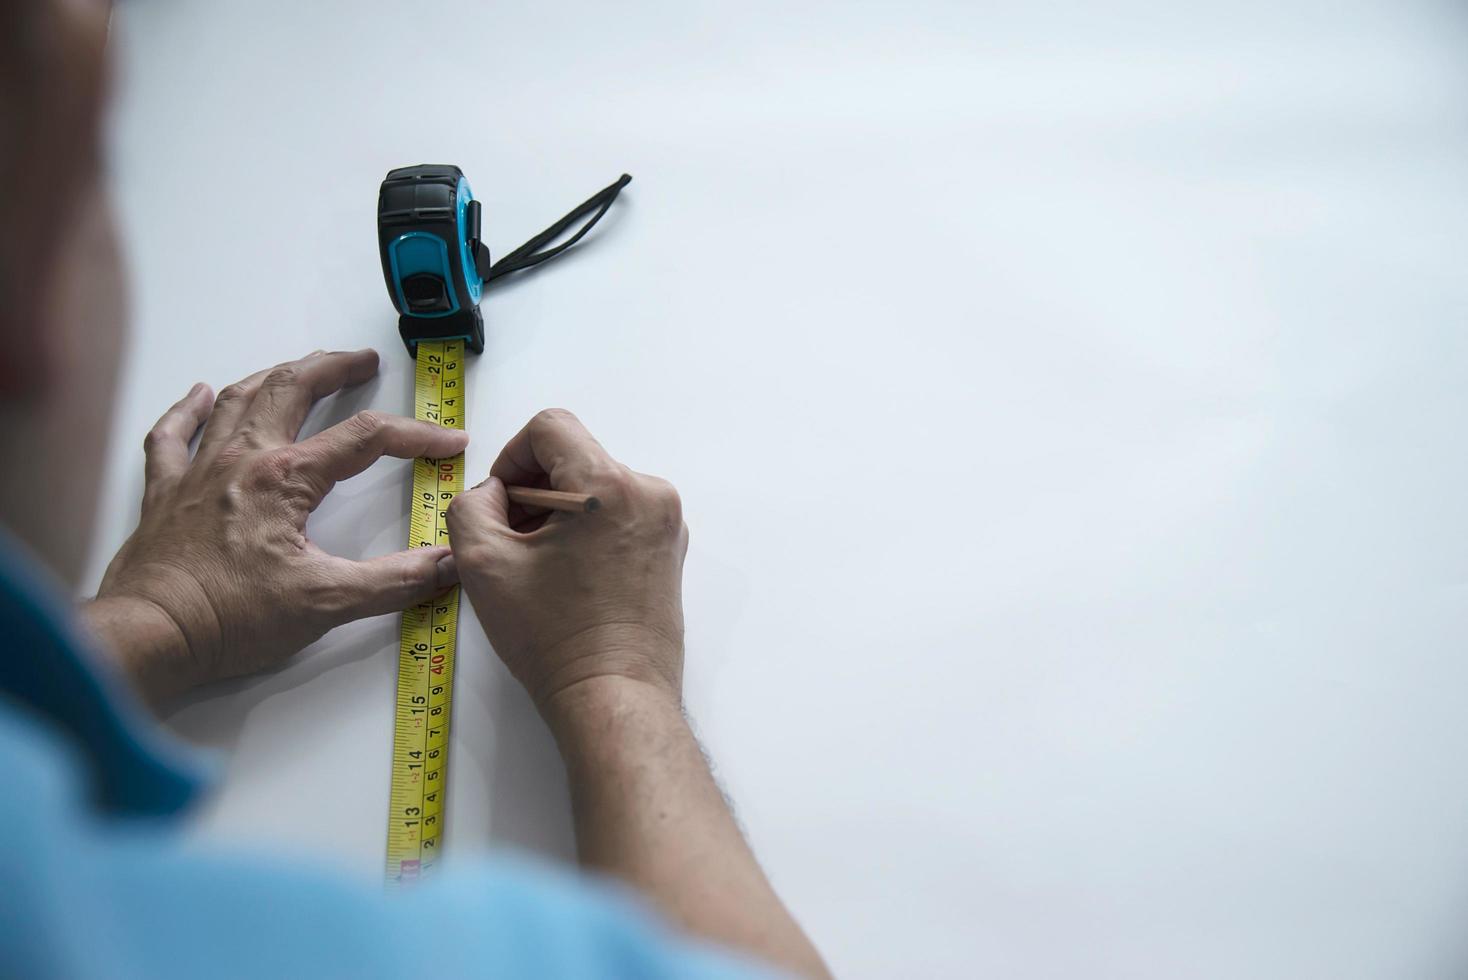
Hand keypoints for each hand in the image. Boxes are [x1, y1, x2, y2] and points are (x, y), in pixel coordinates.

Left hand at [85, 349, 467, 701]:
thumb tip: (448, 564)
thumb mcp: (328, 602)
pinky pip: (172, 435)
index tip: (450, 441)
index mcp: (286, 478)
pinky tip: (197, 394)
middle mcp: (242, 459)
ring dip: (275, 376)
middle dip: (334, 368)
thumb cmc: (230, 617)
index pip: (366, 438)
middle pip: (293, 389)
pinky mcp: (165, 492)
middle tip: (364, 361)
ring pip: (238, 398)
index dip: (416, 434)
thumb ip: (395, 581)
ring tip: (301, 367)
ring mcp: (198, 470)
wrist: (149, 636)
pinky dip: (187, 409)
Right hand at [445, 409, 688, 712]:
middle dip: (535, 491)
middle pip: (576, 458)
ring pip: (597, 488)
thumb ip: (470, 505)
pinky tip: (569, 578)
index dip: (513, 456)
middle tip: (512, 542)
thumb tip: (494, 494)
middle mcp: (649, 494)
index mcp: (609, 486)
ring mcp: (666, 523)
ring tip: (540, 567)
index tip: (502, 501)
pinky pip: (620, 516)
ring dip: (560, 514)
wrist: (613, 696)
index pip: (552, 427)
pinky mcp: (671, 550)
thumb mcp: (481, 563)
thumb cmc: (553, 637)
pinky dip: (588, 532)